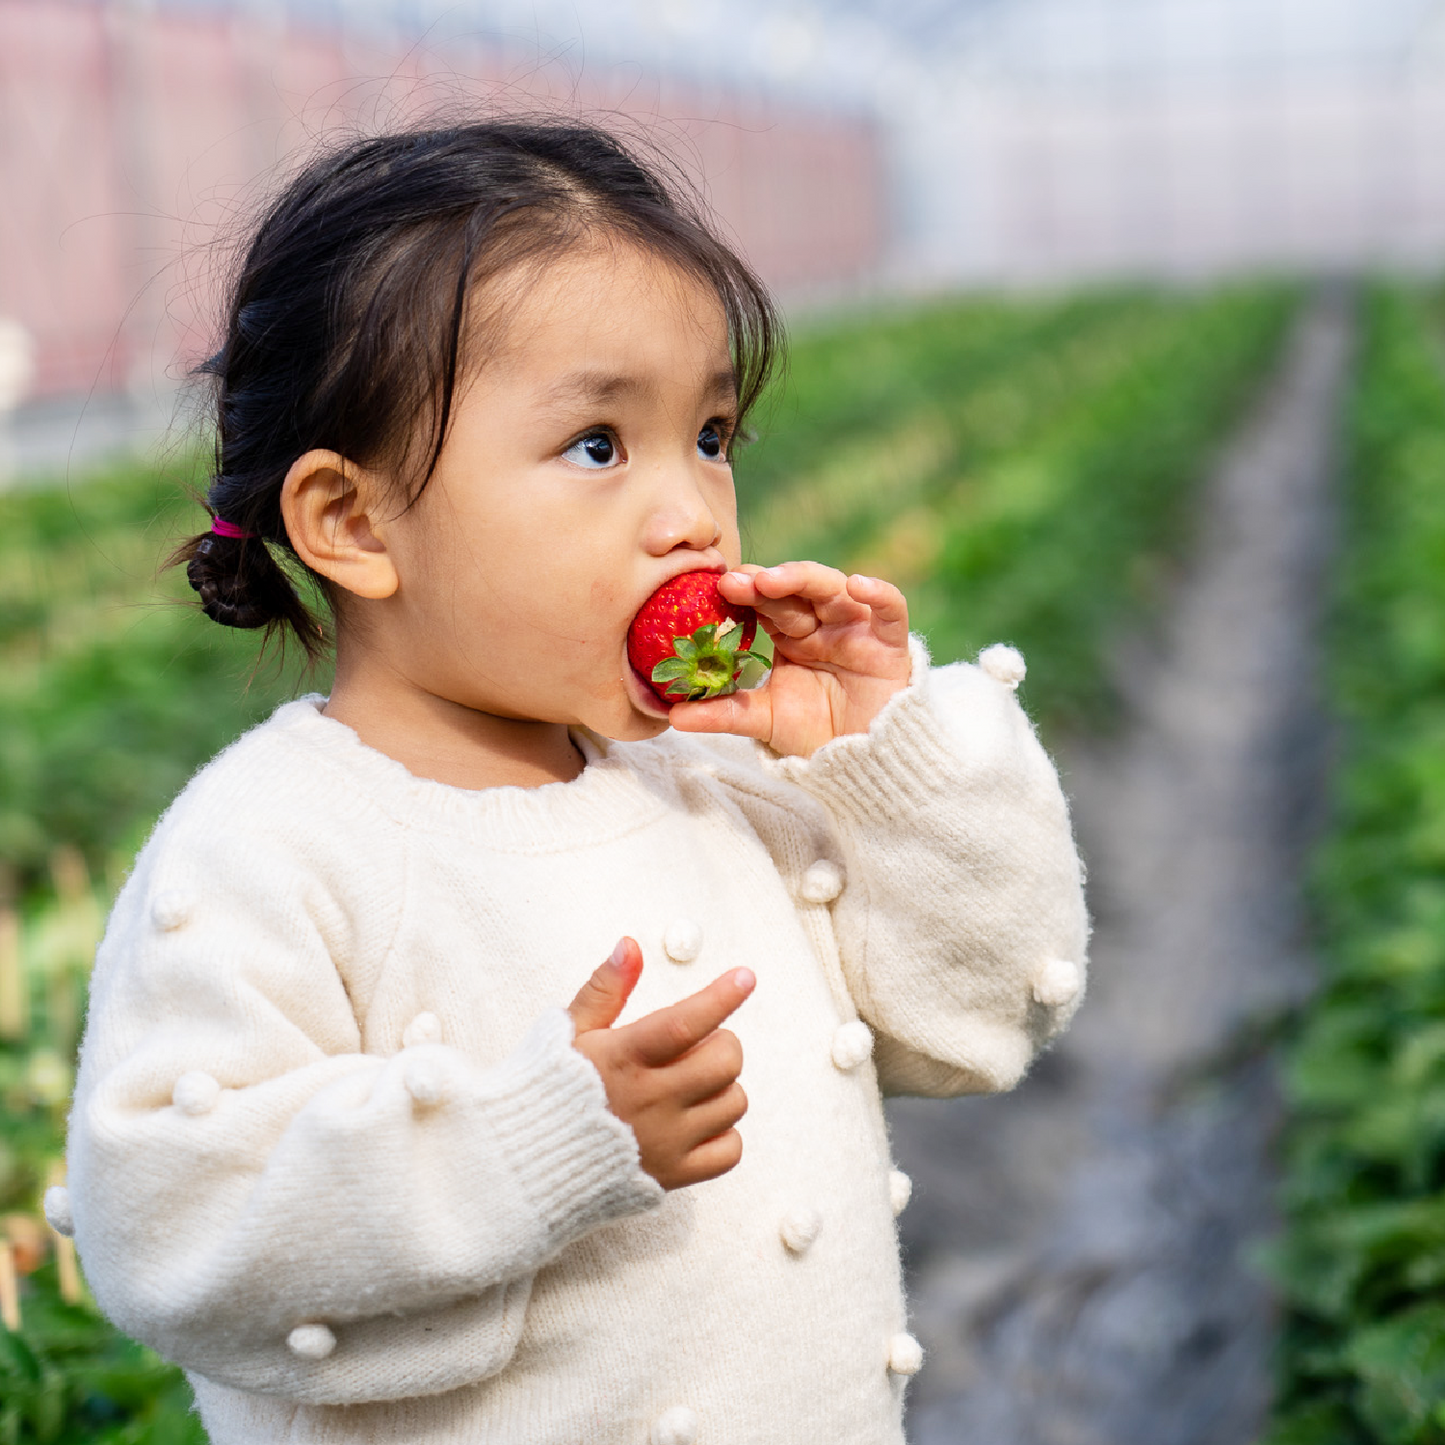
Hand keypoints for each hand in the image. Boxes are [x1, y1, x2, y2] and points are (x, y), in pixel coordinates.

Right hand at [567, 938, 754, 1190]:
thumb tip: (631, 945)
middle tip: (695, 1047)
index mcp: (622, 1059)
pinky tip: (693, 1120)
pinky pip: (731, 1149)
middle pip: (724, 1061)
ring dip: (720, 1087)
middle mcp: (648, 1101)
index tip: (745, 977)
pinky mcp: (674, 1176)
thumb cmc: (551, 1089)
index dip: (719, 998)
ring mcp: (664, 1143)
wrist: (526, 1166)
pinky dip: (722, 1132)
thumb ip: (606, 988)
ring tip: (686, 1085)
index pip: (683, 1023)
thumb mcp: (570, 1031)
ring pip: (734, 1102)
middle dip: (721, 1044)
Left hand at [667, 563, 911, 758]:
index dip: (743, 593)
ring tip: (773, 580)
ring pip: (832, 590)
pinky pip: (890, 608)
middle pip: (793, 592)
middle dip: (764, 584)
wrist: (861, 761)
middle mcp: (821, 623)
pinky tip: (858, 584)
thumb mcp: (763, 721)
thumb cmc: (814, 732)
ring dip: (804, 579)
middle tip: (734, 581)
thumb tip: (672, 715)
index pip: (764, 604)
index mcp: (789, 635)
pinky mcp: (890, 641)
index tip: (716, 587)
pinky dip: (879, 593)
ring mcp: (856, 627)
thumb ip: (722, 713)